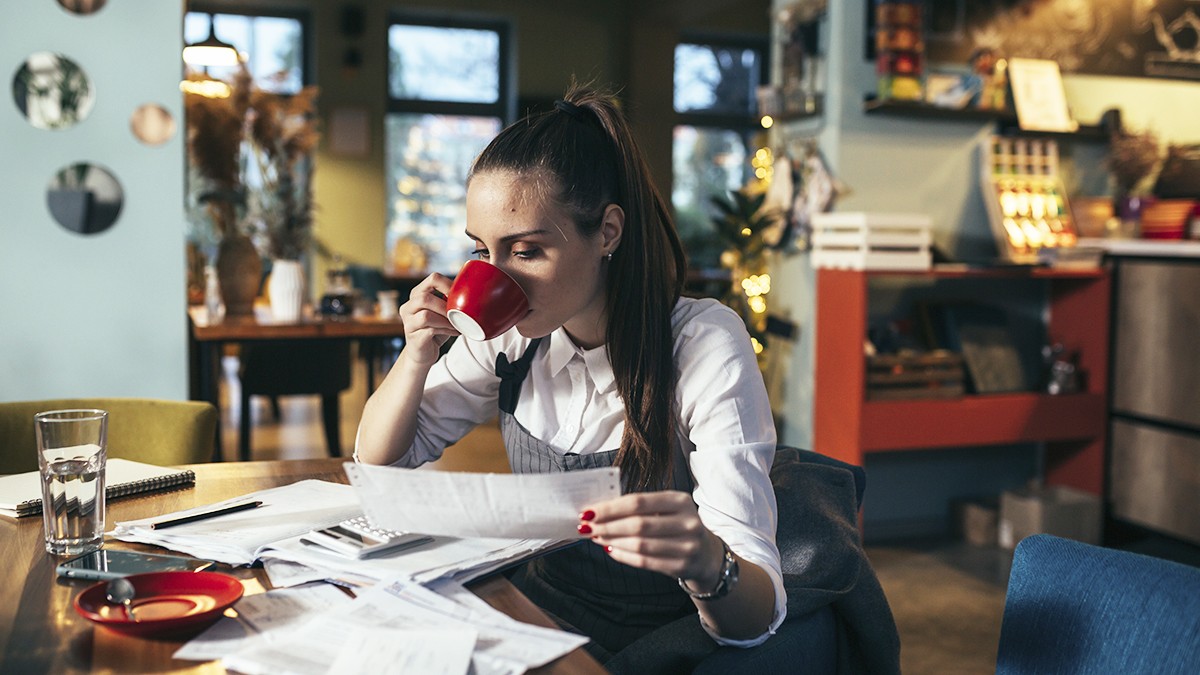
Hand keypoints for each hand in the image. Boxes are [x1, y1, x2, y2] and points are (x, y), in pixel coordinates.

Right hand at [398, 273, 457, 366]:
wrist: (424, 353)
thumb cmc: (436, 328)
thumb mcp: (443, 311)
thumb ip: (450, 299)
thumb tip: (475, 288)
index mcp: (417, 294)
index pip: (432, 279)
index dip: (449, 285)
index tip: (462, 295)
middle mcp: (408, 307)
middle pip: (424, 298)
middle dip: (445, 306)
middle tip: (459, 314)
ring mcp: (408, 322)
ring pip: (425, 316)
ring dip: (446, 320)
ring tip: (457, 324)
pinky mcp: (413, 337)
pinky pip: (430, 331)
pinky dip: (445, 330)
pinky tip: (454, 332)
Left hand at [580, 491, 725, 588]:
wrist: (707, 554)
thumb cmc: (678, 526)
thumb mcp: (667, 509)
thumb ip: (639, 507)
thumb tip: (600, 510)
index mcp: (680, 500)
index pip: (638, 502)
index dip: (610, 507)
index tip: (588, 511)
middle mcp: (687, 522)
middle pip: (638, 524)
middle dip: (607, 526)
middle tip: (587, 526)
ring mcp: (687, 546)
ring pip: (639, 544)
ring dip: (612, 541)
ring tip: (596, 537)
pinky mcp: (681, 566)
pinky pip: (644, 561)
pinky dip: (623, 556)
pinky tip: (610, 550)